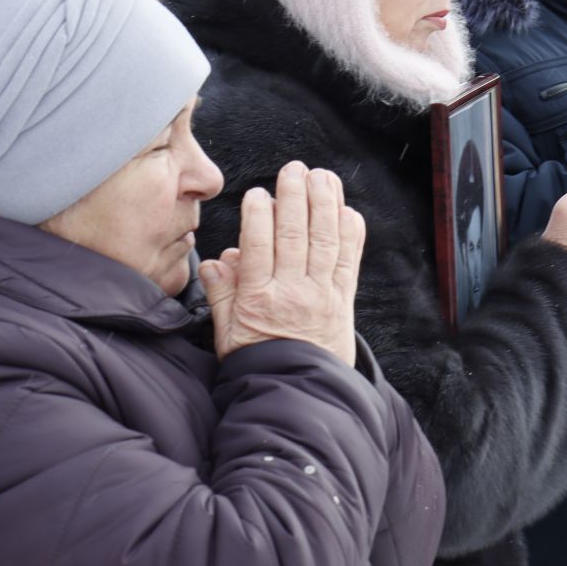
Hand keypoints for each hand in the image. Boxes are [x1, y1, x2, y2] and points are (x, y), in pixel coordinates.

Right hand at [201, 161, 363, 365]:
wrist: (297, 395)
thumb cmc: (259, 363)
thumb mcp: (228, 334)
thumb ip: (222, 295)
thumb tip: (215, 261)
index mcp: (259, 300)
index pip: (259, 247)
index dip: (259, 217)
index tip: (257, 193)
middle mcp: (293, 293)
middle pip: (295, 236)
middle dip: (295, 198)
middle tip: (294, 170)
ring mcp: (322, 296)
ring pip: (325, 242)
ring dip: (326, 205)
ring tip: (323, 177)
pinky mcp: (343, 301)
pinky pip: (349, 262)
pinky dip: (351, 235)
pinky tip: (348, 212)